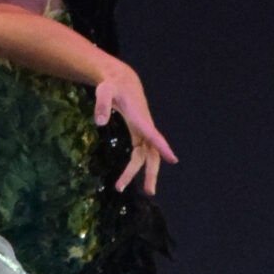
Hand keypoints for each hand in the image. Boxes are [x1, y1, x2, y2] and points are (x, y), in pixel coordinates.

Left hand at [94, 63, 177, 196]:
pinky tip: (127, 177)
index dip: (163, 147)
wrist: (121, 80)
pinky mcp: (138, 133)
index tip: (174, 159)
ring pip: (146, 156)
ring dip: (139, 173)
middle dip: (152, 172)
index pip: (153, 135)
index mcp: (139, 118)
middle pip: (153, 153)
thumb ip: (102, 104)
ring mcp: (143, 131)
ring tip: (120, 187)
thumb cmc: (111, 85)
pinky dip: (135, 165)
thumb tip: (100, 123)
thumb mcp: (104, 90)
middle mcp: (145, 127)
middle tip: (149, 192)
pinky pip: (140, 153)